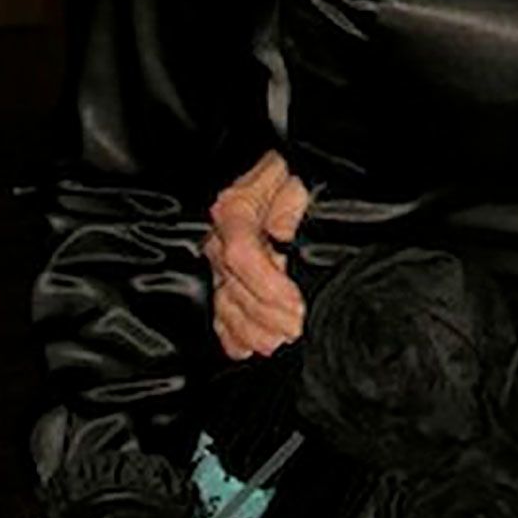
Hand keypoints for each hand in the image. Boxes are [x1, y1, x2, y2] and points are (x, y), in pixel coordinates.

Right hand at [205, 149, 310, 357]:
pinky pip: (219, 310)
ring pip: (225, 303)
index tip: (297, 304)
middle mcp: (220, 237)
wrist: (285, 169)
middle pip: (234, 287)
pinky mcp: (224, 276)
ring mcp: (218, 260)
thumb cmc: (296, 174)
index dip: (270, 285)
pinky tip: (248, 348)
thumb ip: (291, 211)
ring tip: (281, 342)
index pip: (242, 255)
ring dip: (253, 329)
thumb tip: (285, 241)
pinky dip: (232, 334)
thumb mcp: (299, 182)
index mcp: (236, 209)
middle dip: (268, 315)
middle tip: (299, 330)